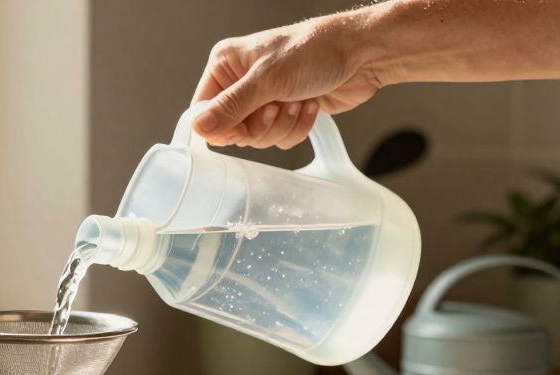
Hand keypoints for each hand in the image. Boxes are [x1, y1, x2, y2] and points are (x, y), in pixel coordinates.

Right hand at [191, 14, 383, 149]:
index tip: (241, 128)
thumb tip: (199, 128)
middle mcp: (241, 82)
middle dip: (261, 124)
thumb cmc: (314, 51)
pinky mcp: (285, 112)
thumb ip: (231, 107)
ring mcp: (264, 98)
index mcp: (226, 65)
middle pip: (232, 129)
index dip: (222, 126)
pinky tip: (309, 104)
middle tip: (278, 104)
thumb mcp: (267, 80)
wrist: (361, 55)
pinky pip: (279, 139)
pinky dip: (297, 127)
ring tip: (298, 99)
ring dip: (283, 125)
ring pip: (258, 137)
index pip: (203, 109)